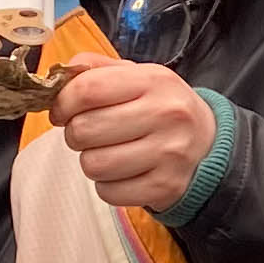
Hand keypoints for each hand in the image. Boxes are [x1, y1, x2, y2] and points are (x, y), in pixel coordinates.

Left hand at [53, 57, 216, 213]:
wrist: (207, 144)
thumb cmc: (160, 108)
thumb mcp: (137, 76)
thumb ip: (95, 70)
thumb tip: (55, 81)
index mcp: (153, 80)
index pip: (87, 90)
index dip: (62, 103)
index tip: (61, 112)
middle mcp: (165, 114)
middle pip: (84, 130)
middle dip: (75, 134)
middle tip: (89, 134)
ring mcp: (168, 153)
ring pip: (93, 165)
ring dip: (91, 162)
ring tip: (108, 153)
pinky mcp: (165, 186)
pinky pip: (109, 192)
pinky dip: (107, 186)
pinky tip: (123, 173)